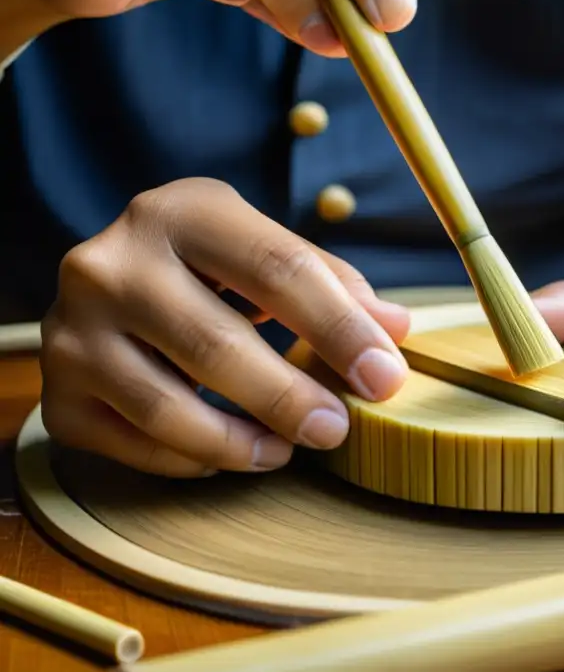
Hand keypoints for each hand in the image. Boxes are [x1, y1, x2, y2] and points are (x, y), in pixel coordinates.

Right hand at [40, 178, 410, 477]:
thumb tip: (397, 329)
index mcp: (183, 212)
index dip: (339, 330)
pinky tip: (230, 452)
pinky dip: (192, 460)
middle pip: (216, 345)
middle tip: (337, 429)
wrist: (113, 278)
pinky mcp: (58, 390)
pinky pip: (134, 445)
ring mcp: (72, 329)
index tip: (385, 378)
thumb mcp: (268, 250)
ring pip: (166, 409)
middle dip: (289, 397)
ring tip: (287, 449)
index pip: (277, 270)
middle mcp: (111, 263)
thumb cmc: (211, 265)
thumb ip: (334, 286)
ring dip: (241, 442)